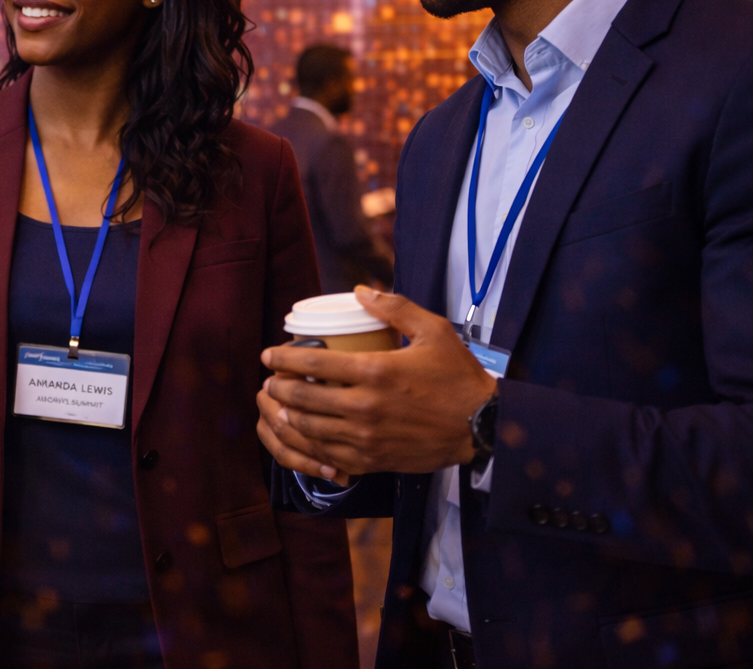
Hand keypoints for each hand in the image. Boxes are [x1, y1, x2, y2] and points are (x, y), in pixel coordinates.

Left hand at [257, 287, 496, 479]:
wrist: (483, 427)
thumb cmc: (458, 377)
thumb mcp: (434, 331)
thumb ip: (395, 308)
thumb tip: (360, 291)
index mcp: (375, 371)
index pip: (313, 363)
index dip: (283, 358)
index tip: (268, 355)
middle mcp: (365, 407)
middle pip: (302, 399)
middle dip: (277, 390)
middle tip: (268, 382)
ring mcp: (367, 438)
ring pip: (310, 430)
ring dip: (286, 418)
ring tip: (277, 408)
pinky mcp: (373, 460)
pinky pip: (328, 455)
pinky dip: (309, 445)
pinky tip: (303, 436)